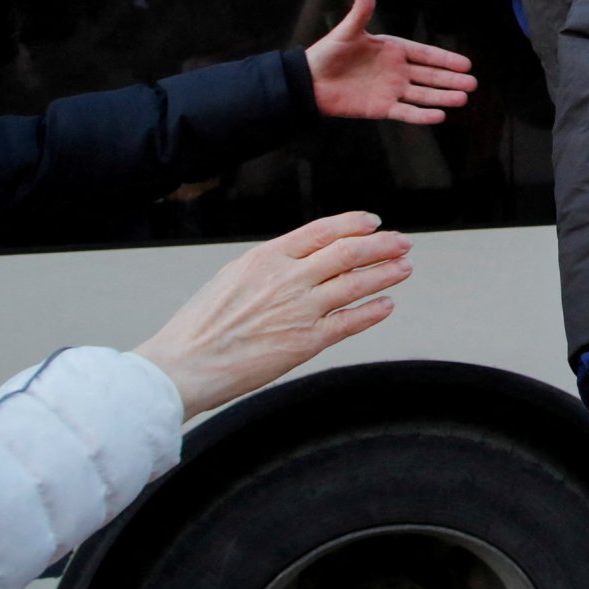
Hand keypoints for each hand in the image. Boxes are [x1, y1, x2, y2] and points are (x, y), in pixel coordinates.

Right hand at [133, 212, 409, 418]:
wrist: (184, 366)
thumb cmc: (201, 326)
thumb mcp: (233, 277)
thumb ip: (271, 265)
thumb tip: (304, 257)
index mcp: (267, 257)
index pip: (323, 230)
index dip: (354, 224)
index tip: (374, 222)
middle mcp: (288, 279)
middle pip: (348, 252)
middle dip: (381, 245)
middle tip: (402, 242)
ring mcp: (300, 310)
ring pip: (356, 283)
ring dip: (386, 273)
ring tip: (404, 267)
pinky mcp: (306, 342)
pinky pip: (350, 321)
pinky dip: (373, 311)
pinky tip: (387, 304)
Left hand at [306, 0, 477, 123]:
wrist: (309, 81)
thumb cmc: (328, 53)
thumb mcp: (347, 30)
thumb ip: (362, 11)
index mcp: (393, 50)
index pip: (425, 54)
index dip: (445, 59)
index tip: (466, 64)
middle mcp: (397, 71)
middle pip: (430, 76)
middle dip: (451, 80)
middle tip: (472, 84)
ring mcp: (392, 90)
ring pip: (423, 94)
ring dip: (442, 97)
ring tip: (462, 99)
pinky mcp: (382, 108)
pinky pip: (406, 112)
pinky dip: (422, 115)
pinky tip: (440, 116)